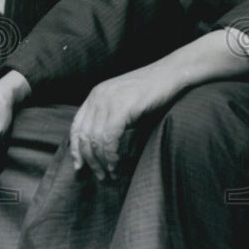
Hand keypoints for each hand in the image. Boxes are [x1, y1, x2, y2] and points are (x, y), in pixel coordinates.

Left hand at [68, 65, 173, 180]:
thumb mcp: (126, 103)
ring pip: (96, 140)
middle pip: (84, 136)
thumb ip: (112, 119)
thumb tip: (104, 147)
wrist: (173, 73)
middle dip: (90, 160)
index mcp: (96, 94)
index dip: (75, 148)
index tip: (79, 166)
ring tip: (110, 174)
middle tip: (99, 176)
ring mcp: (108, 101)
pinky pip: (110, 139)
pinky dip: (112, 155)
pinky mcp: (121, 107)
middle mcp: (98, 96)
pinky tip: (117, 164)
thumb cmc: (154, 90)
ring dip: (101, 162)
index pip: (76, 126)